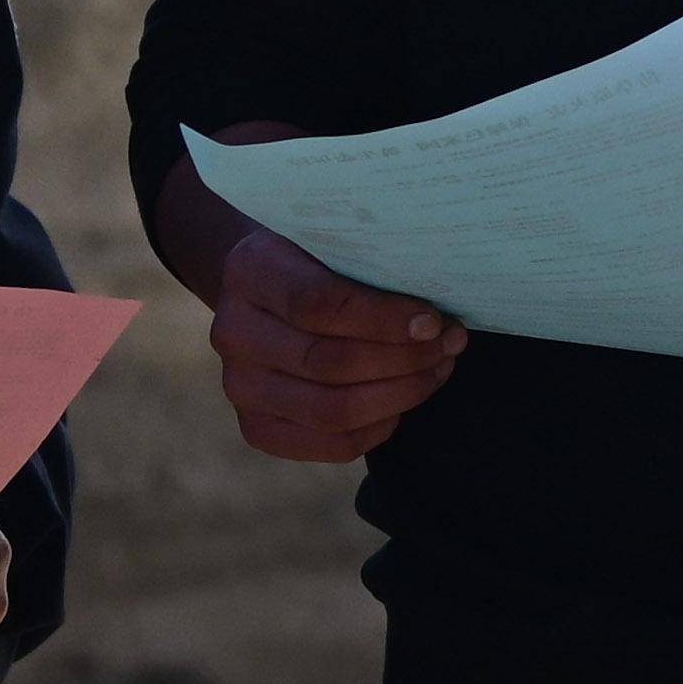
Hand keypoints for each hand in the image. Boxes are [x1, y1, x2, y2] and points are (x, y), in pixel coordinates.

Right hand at [179, 150, 462, 464]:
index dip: (384, 320)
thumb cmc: (315, 260)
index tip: (433, 321)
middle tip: (449, 344)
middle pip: (329, 363)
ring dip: (400, 394)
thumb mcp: (331, 239)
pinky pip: (330, 444)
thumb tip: (437, 313)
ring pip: (333, 410)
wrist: (263, 291)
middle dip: (404, 359)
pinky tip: (404, 400)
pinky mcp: (256, 428)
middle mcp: (233, 332)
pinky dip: (379, 427)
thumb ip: (370, 263)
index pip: (319, 305)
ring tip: (437, 369)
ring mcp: (239, 386)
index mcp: (250, 271)